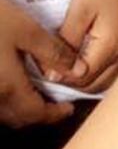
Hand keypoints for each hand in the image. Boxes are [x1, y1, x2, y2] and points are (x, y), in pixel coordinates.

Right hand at [0, 0, 86, 127]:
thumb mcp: (26, 30)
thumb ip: (53, 53)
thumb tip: (80, 72)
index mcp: (8, 88)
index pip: (36, 114)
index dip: (55, 114)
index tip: (68, 108)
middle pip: (18, 119)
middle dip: (38, 114)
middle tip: (54, 100)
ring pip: (2, 113)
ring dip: (20, 109)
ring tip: (34, 92)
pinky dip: (4, 100)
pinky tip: (10, 82)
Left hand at [58, 0, 117, 93]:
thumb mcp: (80, 8)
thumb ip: (66, 42)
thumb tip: (54, 71)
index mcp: (111, 47)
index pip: (81, 78)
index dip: (60, 75)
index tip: (44, 64)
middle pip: (94, 86)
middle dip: (71, 82)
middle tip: (52, 66)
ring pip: (107, 81)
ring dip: (86, 79)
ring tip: (67, 64)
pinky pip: (116, 69)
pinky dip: (100, 72)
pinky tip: (87, 59)